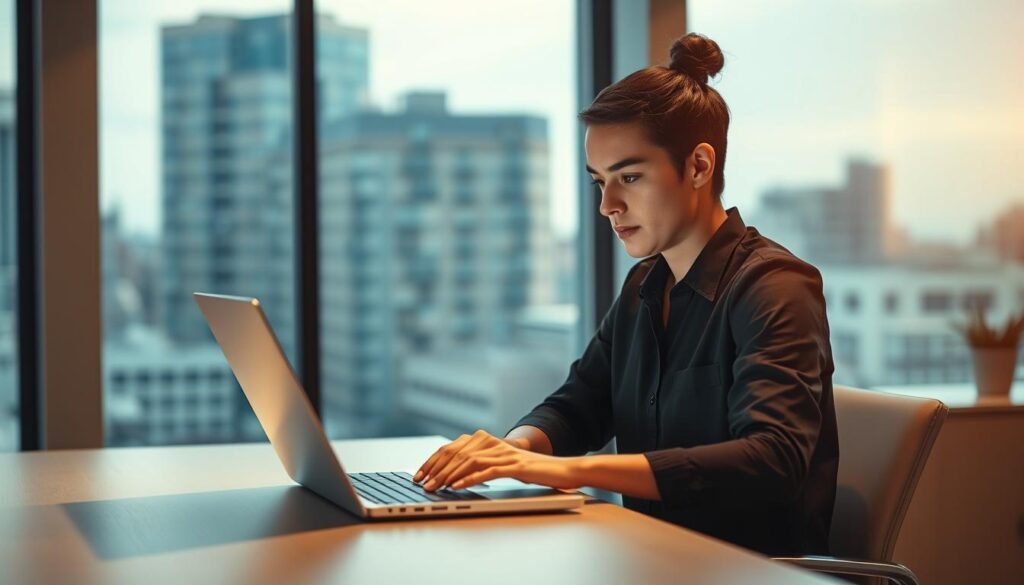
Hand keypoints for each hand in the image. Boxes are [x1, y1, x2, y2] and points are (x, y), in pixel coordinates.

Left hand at [413, 430, 580, 491]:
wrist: (561, 469)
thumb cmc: (531, 470)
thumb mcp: (501, 466)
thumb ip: (481, 466)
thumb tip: (454, 477)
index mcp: (487, 442)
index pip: (453, 448)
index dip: (434, 461)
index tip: (420, 474)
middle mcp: (493, 443)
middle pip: (458, 453)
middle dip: (436, 470)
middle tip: (423, 484)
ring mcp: (504, 453)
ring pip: (469, 461)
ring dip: (449, 476)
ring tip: (436, 488)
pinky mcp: (515, 465)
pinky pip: (487, 471)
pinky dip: (470, 479)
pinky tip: (458, 486)